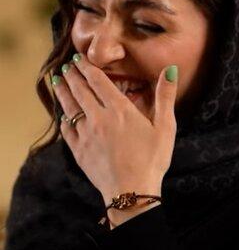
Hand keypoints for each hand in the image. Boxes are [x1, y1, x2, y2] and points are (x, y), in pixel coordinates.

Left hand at [52, 54, 177, 224]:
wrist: (132, 191)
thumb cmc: (153, 158)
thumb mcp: (165, 126)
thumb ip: (165, 96)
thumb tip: (170, 69)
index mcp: (120, 110)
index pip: (98, 82)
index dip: (87, 68)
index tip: (79, 58)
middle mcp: (99, 119)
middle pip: (81, 91)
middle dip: (73, 76)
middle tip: (67, 65)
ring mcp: (86, 135)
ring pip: (70, 107)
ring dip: (63, 92)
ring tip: (57, 80)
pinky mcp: (79, 151)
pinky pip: (66, 129)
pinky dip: (63, 117)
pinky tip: (62, 113)